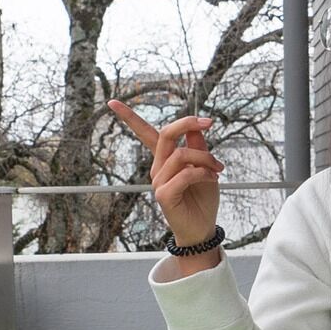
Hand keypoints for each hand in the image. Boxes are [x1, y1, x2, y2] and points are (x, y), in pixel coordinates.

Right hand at [103, 97, 221, 261]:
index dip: (128, 117)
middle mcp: (157, 168)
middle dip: (188, 123)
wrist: (203, 228)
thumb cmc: (202, 198)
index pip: (145, 133)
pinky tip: (212, 179)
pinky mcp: (164, 195)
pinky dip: (202, 173)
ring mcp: (158, 181)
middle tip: (209, 123)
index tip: (112, 102)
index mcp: (164, 159)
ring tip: (218, 169)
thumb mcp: (205, 166)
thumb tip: (197, 126)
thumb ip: (199, 146)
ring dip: (206, 158)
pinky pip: (185, 174)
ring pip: (182, 154)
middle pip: (166, 133)